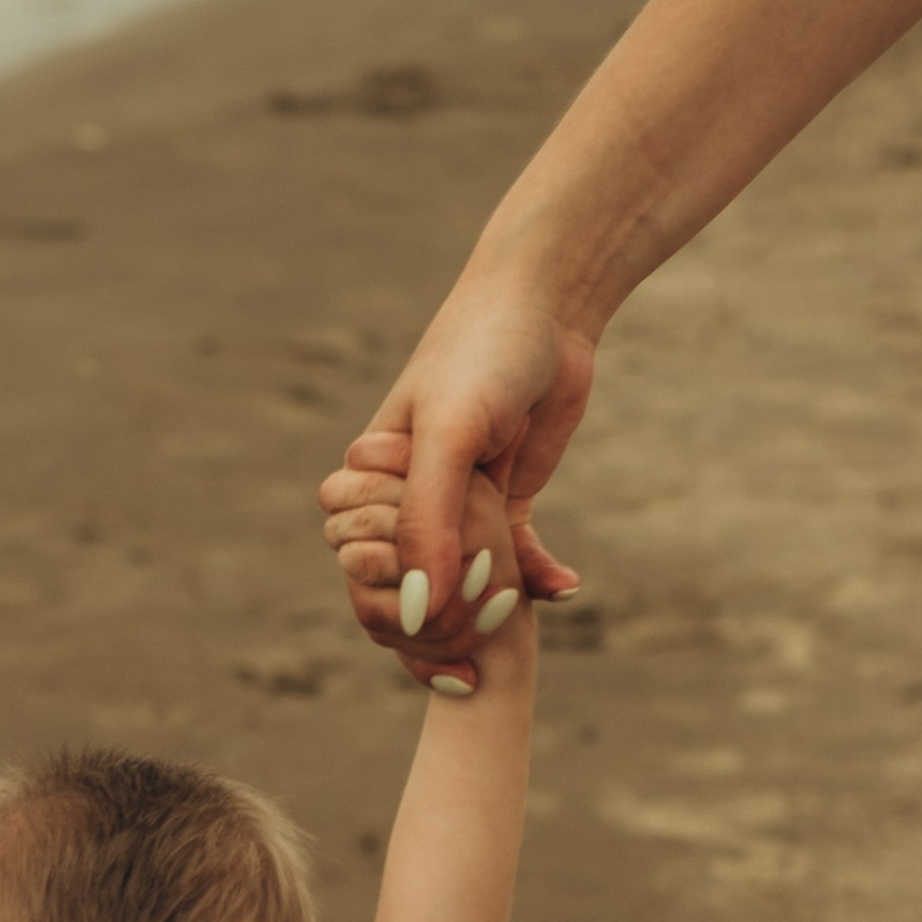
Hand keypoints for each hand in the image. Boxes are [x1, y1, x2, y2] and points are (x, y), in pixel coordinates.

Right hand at [323, 256, 593, 674]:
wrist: (548, 307)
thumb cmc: (482, 356)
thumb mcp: (448, 439)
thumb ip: (427, 523)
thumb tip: (419, 611)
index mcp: (369, 477)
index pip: (357, 562)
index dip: (390, 591)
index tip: (439, 590)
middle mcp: (405, 495)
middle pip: (405, 583)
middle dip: (440, 610)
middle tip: (485, 609)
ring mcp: (456, 503)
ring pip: (460, 580)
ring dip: (487, 605)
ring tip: (515, 614)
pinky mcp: (504, 503)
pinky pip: (512, 560)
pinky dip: (535, 577)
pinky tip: (563, 585)